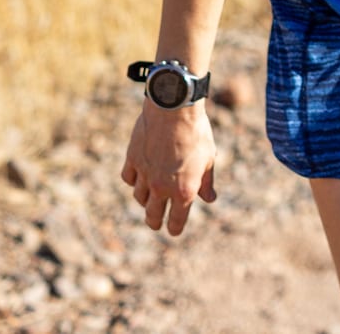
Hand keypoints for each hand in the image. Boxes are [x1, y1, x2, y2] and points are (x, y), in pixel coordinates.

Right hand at [119, 100, 217, 233]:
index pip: (176, 221)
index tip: (173, 230)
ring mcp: (145, 174)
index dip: (174, 228)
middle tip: (155, 223)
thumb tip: (210, 199)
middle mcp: (161, 187)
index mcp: (183, 190)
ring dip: (145, 200)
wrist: (174, 109)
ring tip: (150, 197)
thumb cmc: (197, 132)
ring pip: (139, 198)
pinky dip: (133, 181)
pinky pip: (129, 179)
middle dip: (155, 222)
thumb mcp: (209, 158)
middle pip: (152, 216)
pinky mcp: (132, 160)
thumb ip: (207, 182)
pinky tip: (139, 177)